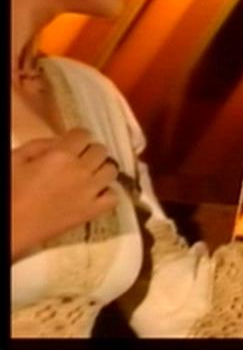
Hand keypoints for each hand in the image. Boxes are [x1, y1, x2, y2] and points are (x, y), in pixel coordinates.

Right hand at [12, 128, 119, 260]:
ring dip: (101, 169)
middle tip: (79, 159)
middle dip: (90, 151)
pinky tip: (96, 193)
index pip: (84, 134)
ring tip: (89, 174)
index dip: (77, 137)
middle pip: (101, 150)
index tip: (72, 143)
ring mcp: (90, 192)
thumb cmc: (9, 191)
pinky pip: (113, 197)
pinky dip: (107, 193)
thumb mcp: (17, 158)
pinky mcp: (92, 212)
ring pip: (111, 170)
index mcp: (61, 155)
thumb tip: (62, 140)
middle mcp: (81, 171)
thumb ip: (41, 144)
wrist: (10, 226)